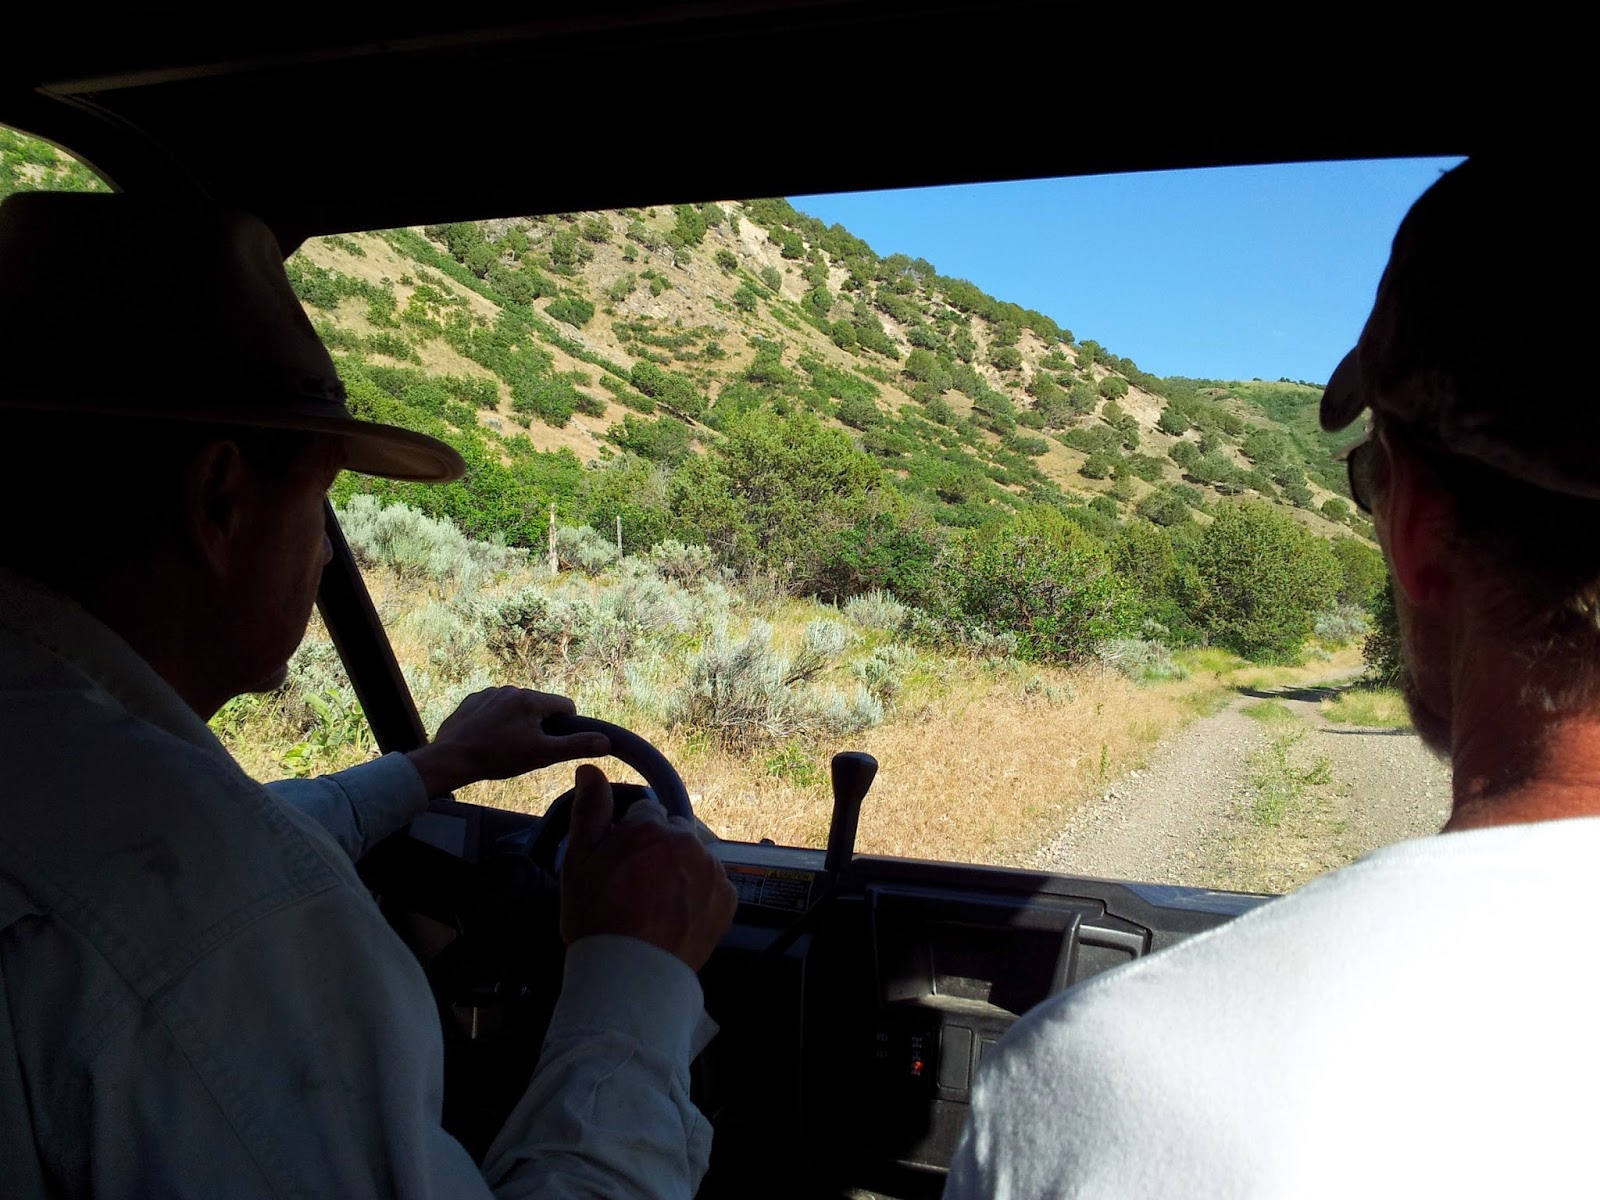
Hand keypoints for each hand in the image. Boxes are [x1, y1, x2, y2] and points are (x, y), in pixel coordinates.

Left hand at [406, 687, 610, 797]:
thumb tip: (606, 742)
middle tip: (527, 750)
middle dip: (540, 726)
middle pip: (540, 707)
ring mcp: (489, 693)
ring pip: (517, 708)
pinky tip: (488, 739)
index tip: (553, 744)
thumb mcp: (542, 755)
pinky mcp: (472, 701)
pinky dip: (497, 721)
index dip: (566, 726)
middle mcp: (511, 689)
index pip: (565, 706)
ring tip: (505, 747)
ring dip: (519, 723)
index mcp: (531, 698)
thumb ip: (576, 746)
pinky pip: (495, 709)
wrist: (450, 758)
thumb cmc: (498, 757)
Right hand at [560, 764, 737, 970]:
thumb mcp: (579, 860)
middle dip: (659, 849)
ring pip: (694, 857)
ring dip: (681, 871)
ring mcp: (711, 870)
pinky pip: (713, 885)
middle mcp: (687, 841)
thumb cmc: (597, 917)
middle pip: (673, 833)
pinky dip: (700, 894)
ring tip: (657, 905)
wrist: (629, 974)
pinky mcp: (727, 899)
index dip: (630, 836)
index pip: (645, 812)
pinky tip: (677, 915)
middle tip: (637, 886)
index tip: (620, 862)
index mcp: (651, 826)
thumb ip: (589, 810)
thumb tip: (592, 768)